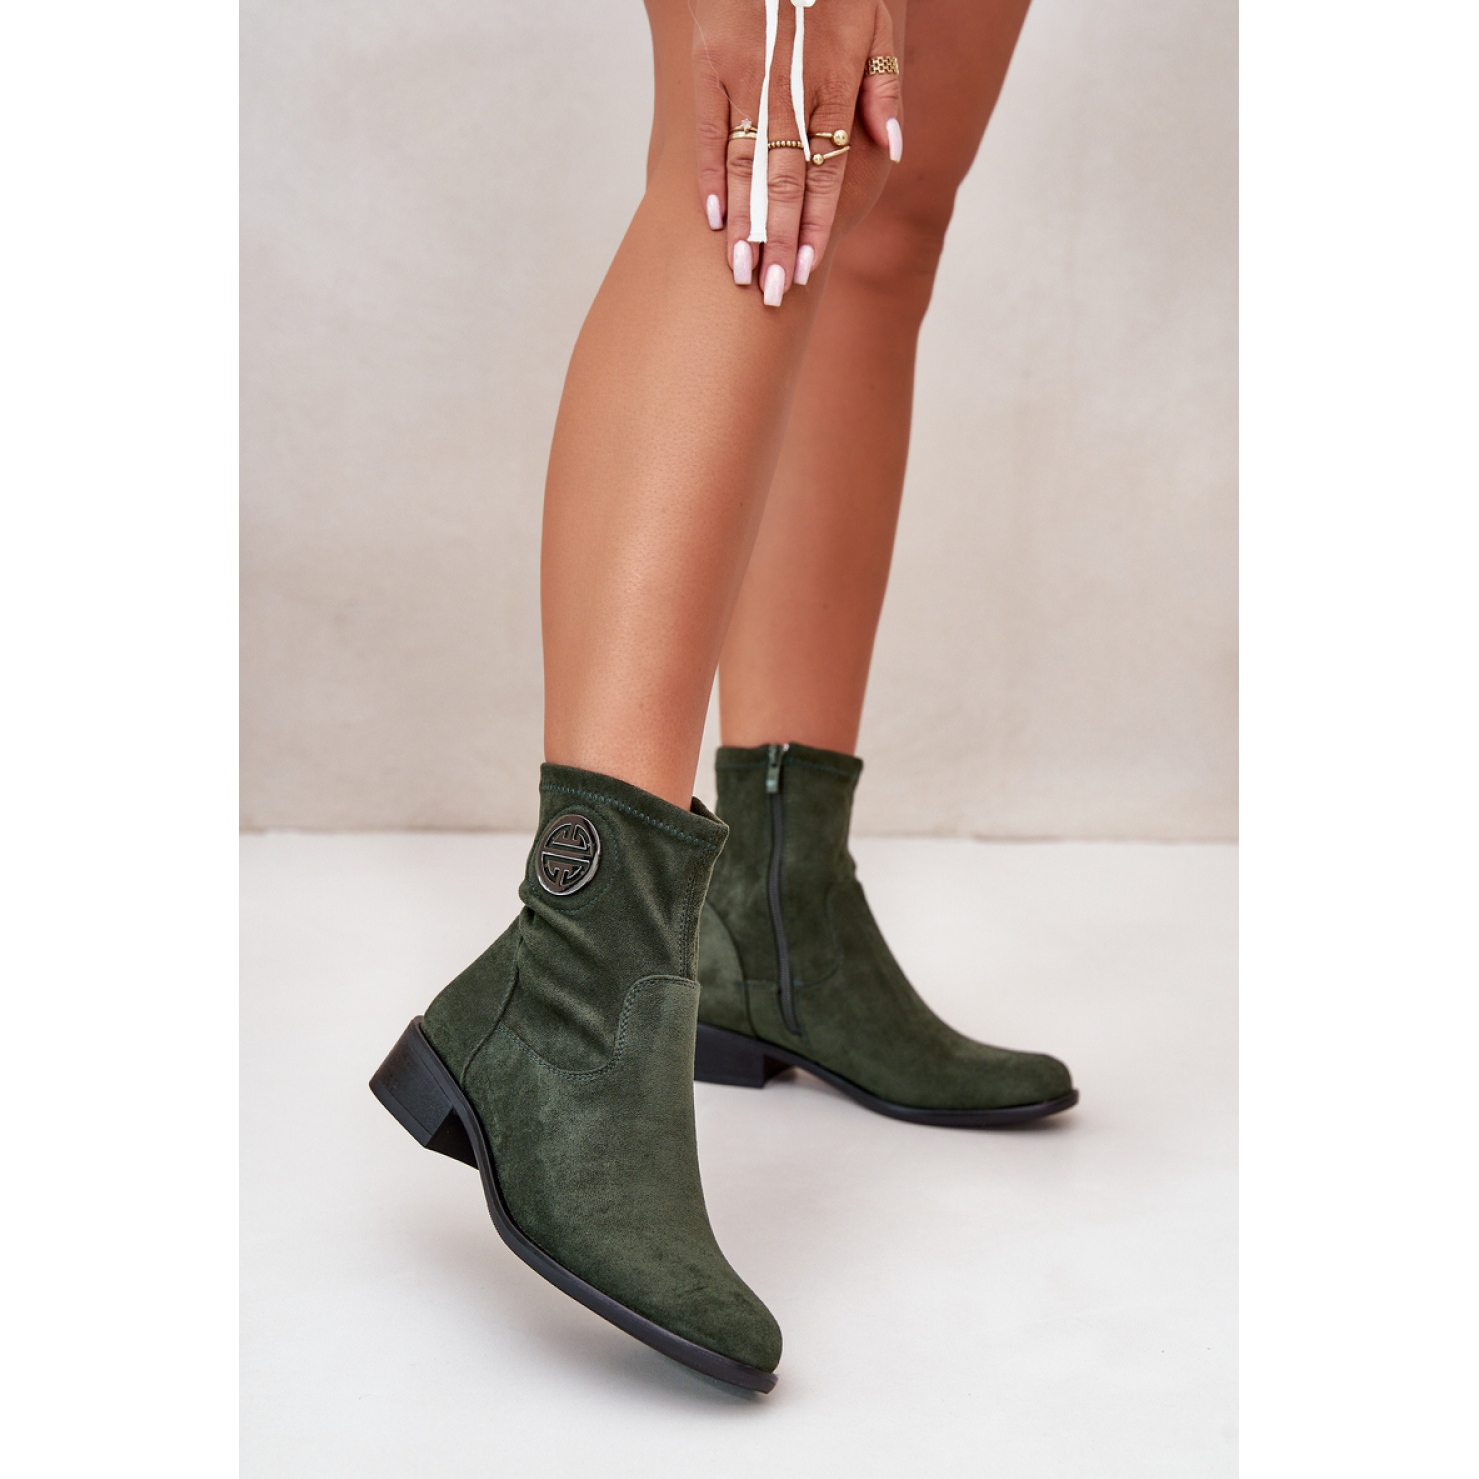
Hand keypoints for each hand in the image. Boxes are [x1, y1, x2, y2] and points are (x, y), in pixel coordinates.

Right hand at [692, 0, 902, 304]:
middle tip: (774, 293)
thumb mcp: (875, 21)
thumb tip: (894, 150)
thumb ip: (885, 86)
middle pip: (784, 179)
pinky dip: (708, 177)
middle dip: (779, 240)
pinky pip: (707, 131)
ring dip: (744, 224)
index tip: (810, 269)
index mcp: (833, 79)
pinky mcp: (709, 64)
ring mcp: (745, 76)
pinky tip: (712, 222)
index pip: (826, 168)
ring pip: (743, 163)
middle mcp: (789, 85)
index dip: (816, 222)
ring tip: (741, 274)